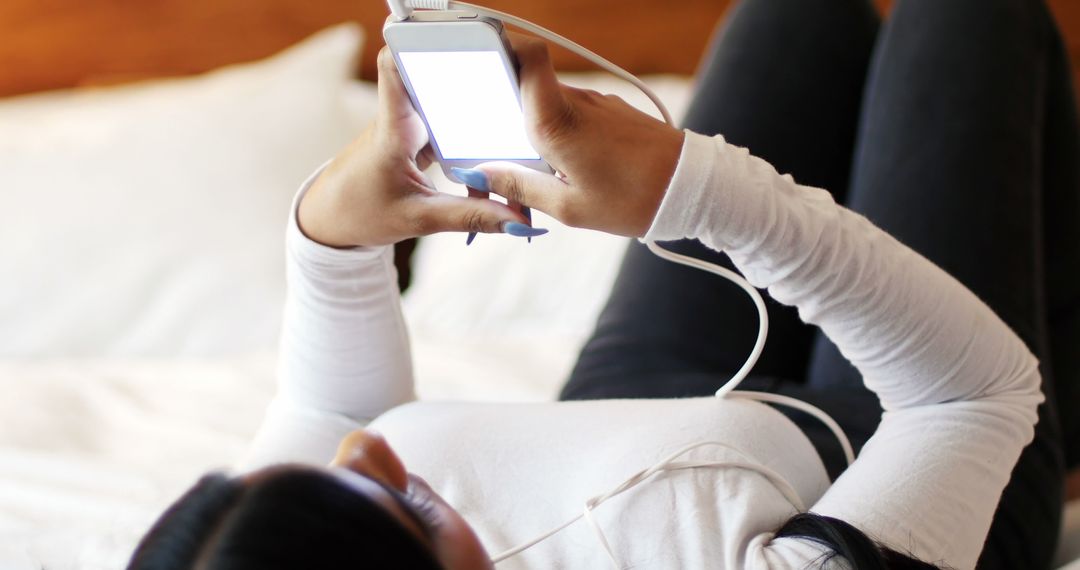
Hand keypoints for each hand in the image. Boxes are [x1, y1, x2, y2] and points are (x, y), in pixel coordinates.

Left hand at [297, 47, 530, 247]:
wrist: (330, 221)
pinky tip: (487, 149)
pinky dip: (465, 135)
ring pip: (444, 104)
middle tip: (506, 88)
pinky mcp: (412, 138)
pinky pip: (444, 126)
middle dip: (469, 80)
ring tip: (506, 115)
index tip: (454, 40)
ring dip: (471, 109)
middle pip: (435, 80)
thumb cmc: (359, 214)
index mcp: (393, 130)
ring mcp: (406, 127)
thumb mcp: (418, 221)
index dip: (418, 44)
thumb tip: (516, 219)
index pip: (396, 67)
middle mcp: (398, 120)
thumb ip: (469, 217)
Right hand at [456, 36, 685, 237]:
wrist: (692, 189)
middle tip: (505, 159)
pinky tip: (572, 171)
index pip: (527, 55)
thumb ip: (518, 187)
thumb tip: (478, 175)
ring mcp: (596, 103)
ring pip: (550, 107)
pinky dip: (564, 139)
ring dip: (539, 135)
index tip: (482, 72)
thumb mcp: (568, 207)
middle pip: (527, 89)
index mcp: (556, 120)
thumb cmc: (633, 200)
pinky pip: (574, 117)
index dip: (502, 51)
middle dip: (509, 119)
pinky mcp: (611, 112)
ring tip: (546, 176)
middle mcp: (575, 101)